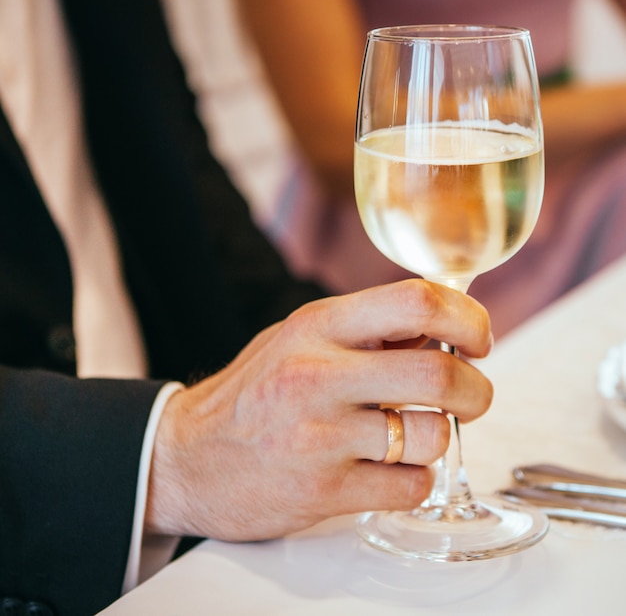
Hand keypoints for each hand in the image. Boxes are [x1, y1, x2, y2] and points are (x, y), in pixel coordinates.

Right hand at [146, 279, 493, 540]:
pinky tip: (388, 470)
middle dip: (476, 389)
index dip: (468, 317)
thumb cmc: (251, 395)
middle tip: (470, 396)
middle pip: (439, 375)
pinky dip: (415, 479)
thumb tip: (439, 334)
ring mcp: (321, 436)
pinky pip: (411, 486)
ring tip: (414, 435)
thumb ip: (363, 332)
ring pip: (432, 436)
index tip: (477, 339)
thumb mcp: (297, 339)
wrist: (185, 458)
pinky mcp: (323, 490)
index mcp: (316, 326)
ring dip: (441, 437)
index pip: (416, 302)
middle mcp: (318, 375)